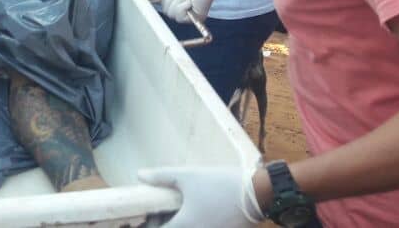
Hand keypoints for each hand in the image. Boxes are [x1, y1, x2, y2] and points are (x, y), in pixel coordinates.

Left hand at [137, 166, 262, 227]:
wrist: (259, 194)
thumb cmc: (221, 185)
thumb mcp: (189, 177)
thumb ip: (162, 177)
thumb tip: (140, 175)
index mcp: (185, 226)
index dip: (150, 225)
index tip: (147, 215)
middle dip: (163, 224)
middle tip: (159, 212)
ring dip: (178, 223)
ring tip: (175, 210)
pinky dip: (191, 223)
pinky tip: (192, 212)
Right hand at [143, 0, 224, 22]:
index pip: (162, 5)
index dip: (155, 1)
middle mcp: (182, 8)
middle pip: (165, 9)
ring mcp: (188, 14)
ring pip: (171, 13)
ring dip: (178, 0)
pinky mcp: (195, 19)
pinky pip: (179, 16)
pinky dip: (183, 5)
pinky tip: (191, 0)